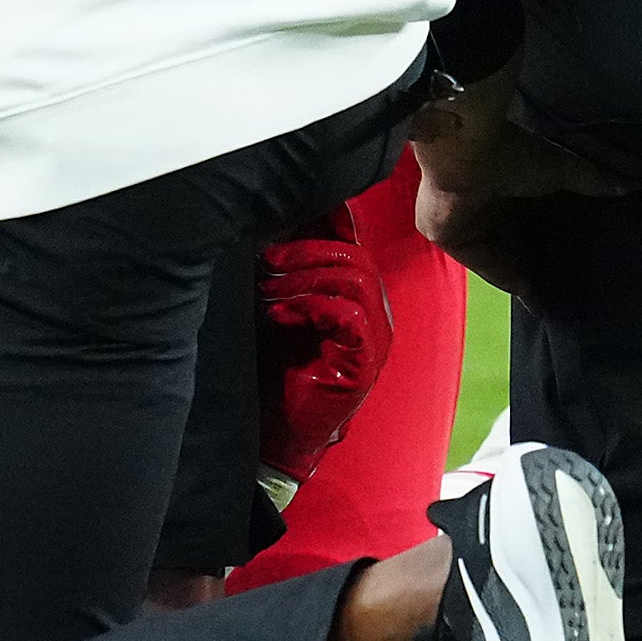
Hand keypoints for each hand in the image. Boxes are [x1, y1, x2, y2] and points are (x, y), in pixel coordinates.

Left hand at [253, 233, 389, 483]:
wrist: (279, 425)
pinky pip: (350, 316)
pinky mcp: (364, 363)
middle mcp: (374, 312)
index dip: (327, 222)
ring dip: (304, 280)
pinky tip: (279, 316)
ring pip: (354, 280)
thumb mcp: (280, 304)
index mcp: (357, 293)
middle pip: (354, 256)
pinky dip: (310, 307)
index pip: (352, 244)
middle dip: (305, 251)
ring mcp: (375, 338)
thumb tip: (266, 223)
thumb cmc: (277, 362)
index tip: (284, 214)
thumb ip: (286, 270)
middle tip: (266, 260)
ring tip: (268, 291)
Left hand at [405, 67, 609, 294]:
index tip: (569, 256)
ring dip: (517, 272)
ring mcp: (461, 221)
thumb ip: (592, 180)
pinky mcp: (446, 236)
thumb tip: (632, 187)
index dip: (545, 238)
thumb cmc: (512, 154)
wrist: (467, 152)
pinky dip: (500, 276)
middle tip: (561, 283)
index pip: (524, 218)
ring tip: (549, 295)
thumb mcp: (561, 168)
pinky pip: (478, 263)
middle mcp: (482, 204)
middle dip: (531, 260)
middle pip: (508, 241)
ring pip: (494, 255)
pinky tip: (525, 292)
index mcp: (502, 184)